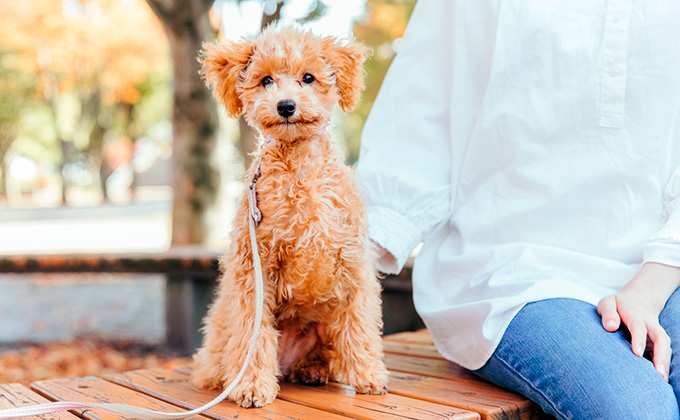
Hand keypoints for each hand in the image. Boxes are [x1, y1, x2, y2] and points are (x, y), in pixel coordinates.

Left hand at [597, 262, 679, 379]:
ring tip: (661, 380)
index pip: (638, 326)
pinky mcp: (658, 341)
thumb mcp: (608, 303)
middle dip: (661, 355)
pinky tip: (658, 379)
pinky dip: (663, 364)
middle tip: (658, 373)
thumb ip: (608, 313)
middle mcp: (650, 324)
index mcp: (635, 314)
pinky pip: (664, 352)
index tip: (637, 353)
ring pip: (665, 346)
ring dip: (665, 362)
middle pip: (660, 338)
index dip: (639, 339)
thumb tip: (610, 327)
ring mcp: (656, 332)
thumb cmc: (618, 305)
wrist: (638, 299)